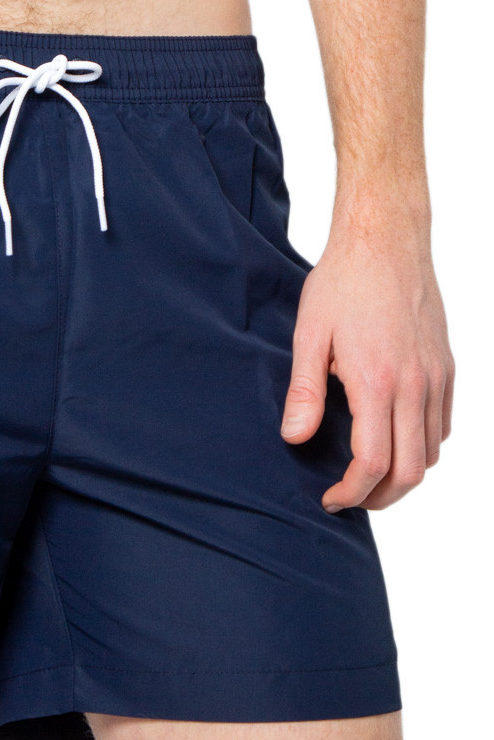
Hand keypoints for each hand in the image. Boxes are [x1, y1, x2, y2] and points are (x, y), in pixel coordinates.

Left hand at [280, 222, 453, 511]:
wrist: (385, 241)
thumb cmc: (342, 283)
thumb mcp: (309, 335)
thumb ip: (303, 391)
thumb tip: (294, 438)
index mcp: (376, 381)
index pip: (373, 462)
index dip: (352, 492)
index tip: (331, 498)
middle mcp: (414, 385)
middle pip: (411, 470)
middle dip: (381, 497)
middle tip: (350, 498)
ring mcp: (436, 376)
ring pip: (432, 451)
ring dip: (404, 474)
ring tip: (370, 474)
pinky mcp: (446, 366)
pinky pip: (444, 423)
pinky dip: (424, 445)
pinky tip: (396, 439)